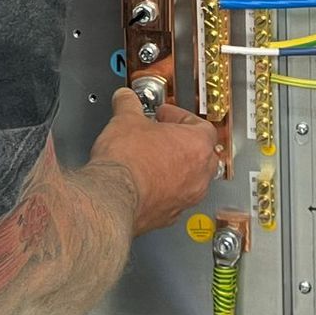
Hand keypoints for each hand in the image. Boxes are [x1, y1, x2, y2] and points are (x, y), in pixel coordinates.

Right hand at [88, 88, 221, 235]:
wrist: (113, 197)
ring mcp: (187, 198)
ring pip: (191, 179)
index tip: (164, 115)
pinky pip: (175, 197)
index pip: (201, 126)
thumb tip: (125, 99)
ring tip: (152, 159)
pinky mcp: (170, 215)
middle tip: (161, 135)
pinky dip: (164, 188)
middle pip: (202, 154)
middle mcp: (199, 175)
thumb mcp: (125, 119)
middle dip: (181, 143)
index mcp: (197, 146)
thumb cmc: (127, 162)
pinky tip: (144, 182)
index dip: (180, 117)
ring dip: (175, 168)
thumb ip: (129, 105)